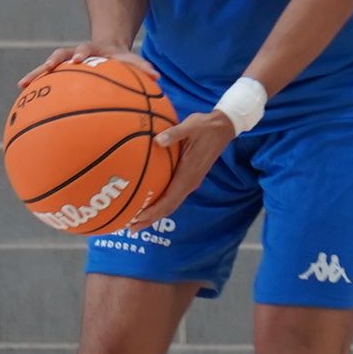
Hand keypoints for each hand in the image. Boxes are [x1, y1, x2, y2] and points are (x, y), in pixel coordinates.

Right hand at [20, 41, 131, 89]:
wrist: (106, 49)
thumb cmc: (119, 60)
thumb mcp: (130, 60)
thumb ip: (142, 68)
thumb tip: (158, 77)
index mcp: (94, 51)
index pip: (87, 49)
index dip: (82, 53)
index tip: (78, 59)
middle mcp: (77, 54)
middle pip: (64, 53)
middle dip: (57, 59)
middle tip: (49, 65)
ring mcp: (67, 61)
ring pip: (49, 65)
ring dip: (38, 73)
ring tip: (24, 84)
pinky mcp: (60, 70)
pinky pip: (45, 77)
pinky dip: (34, 82)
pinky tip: (21, 91)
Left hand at [122, 108, 242, 227]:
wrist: (222, 127)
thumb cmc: (205, 126)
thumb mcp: (190, 126)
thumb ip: (174, 133)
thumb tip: (157, 140)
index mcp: (188, 175)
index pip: (169, 200)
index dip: (154, 212)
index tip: (138, 219)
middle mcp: (189, 182)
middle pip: (168, 208)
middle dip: (150, 219)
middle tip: (130, 227)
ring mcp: (190, 181)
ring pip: (171, 203)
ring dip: (154, 214)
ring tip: (135, 220)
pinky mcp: (189, 177)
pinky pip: (173, 195)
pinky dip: (160, 203)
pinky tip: (147, 201)